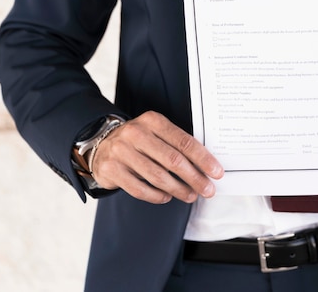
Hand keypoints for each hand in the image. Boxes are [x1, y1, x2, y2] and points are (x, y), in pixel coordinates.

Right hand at [90, 111, 223, 204]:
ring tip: (190, 195)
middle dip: (194, 177)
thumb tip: (205, 164)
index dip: (203, 158)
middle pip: (173, 160)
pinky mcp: (111, 169)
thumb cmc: (139, 140)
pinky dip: (157, 196)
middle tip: (207, 189)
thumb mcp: (156, 132)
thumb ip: (176, 143)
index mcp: (153, 120)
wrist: (101, 144)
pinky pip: (140, 189)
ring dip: (178, 189)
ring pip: (157, 176)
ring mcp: (122, 151)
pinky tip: (167, 196)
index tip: (216, 172)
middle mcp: (136, 133)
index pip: (184, 141)